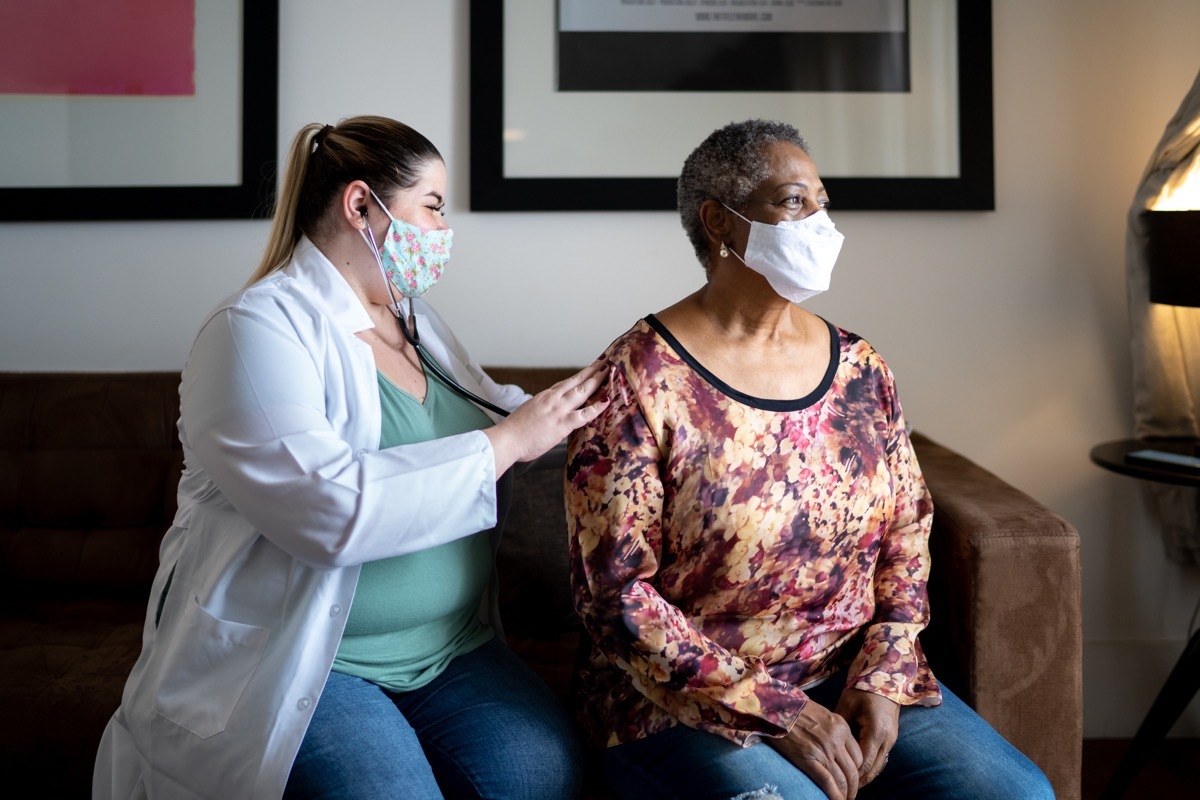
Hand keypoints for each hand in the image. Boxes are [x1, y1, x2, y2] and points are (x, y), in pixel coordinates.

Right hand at [485, 361, 609, 473]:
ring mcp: (558, 410)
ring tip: (608, 372)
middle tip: (604, 363)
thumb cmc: (513, 432)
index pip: (565, 384)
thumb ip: (540, 412)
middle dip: (592, 371)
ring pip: (582, 390)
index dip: (578, 377)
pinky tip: (607, 401)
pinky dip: (597, 407)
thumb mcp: (527, 415)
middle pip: (576, 381)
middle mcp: (552, 399)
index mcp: (543, 397)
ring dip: (597, 380)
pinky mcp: (562, 423)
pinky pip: (584, 413)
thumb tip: (547, 417)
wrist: (506, 440)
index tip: (587, 371)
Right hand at [767, 700, 862, 799]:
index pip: (858, 756)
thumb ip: (833, 730)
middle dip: (853, 787)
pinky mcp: (809, 759)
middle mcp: (836, 740)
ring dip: (845, 794)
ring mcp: (824, 750)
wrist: (775, 707)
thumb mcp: (822, 714)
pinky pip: (827, 782)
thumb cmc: (795, 709)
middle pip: (852, 770)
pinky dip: (834, 795)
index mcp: (841, 727)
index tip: (852, 778)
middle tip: (850, 795)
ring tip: (842, 799)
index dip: (856, 771)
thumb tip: (836, 748)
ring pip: (842, 779)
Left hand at [834, 688, 899, 786]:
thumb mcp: (846, 704)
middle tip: (843, 788)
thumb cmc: (863, 690)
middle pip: (872, 769)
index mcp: (875, 731)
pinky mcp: (890, 739)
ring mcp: (891, 740)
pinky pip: (880, 759)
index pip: (862, 761)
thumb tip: (825, 741)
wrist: (886, 680)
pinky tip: (859, 772)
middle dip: (858, 780)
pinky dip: (870, 768)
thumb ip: (838, 724)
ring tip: (849, 785)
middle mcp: (886, 739)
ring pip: (878, 766)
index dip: (850, 773)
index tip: (837, 780)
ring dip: (865, 776)